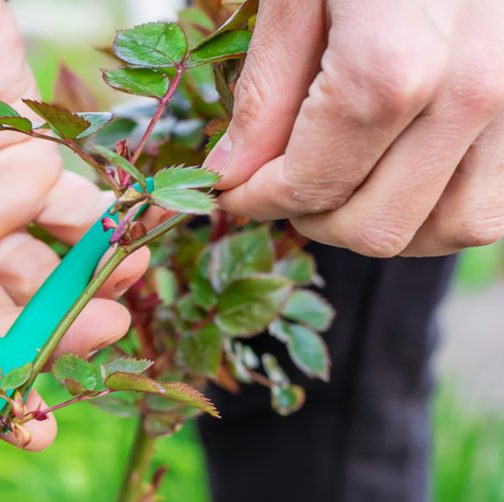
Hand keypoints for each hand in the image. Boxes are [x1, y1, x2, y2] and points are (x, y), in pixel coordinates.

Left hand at [203, 0, 503, 256]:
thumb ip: (266, 90)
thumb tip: (233, 174)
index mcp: (395, 68)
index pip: (311, 186)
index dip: (259, 201)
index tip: (234, 191)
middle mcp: (476, 95)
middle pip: (377, 226)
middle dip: (314, 217)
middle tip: (283, 186)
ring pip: (454, 226)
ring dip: (387, 220)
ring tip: (346, 181)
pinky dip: (449, 200)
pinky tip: (407, 169)